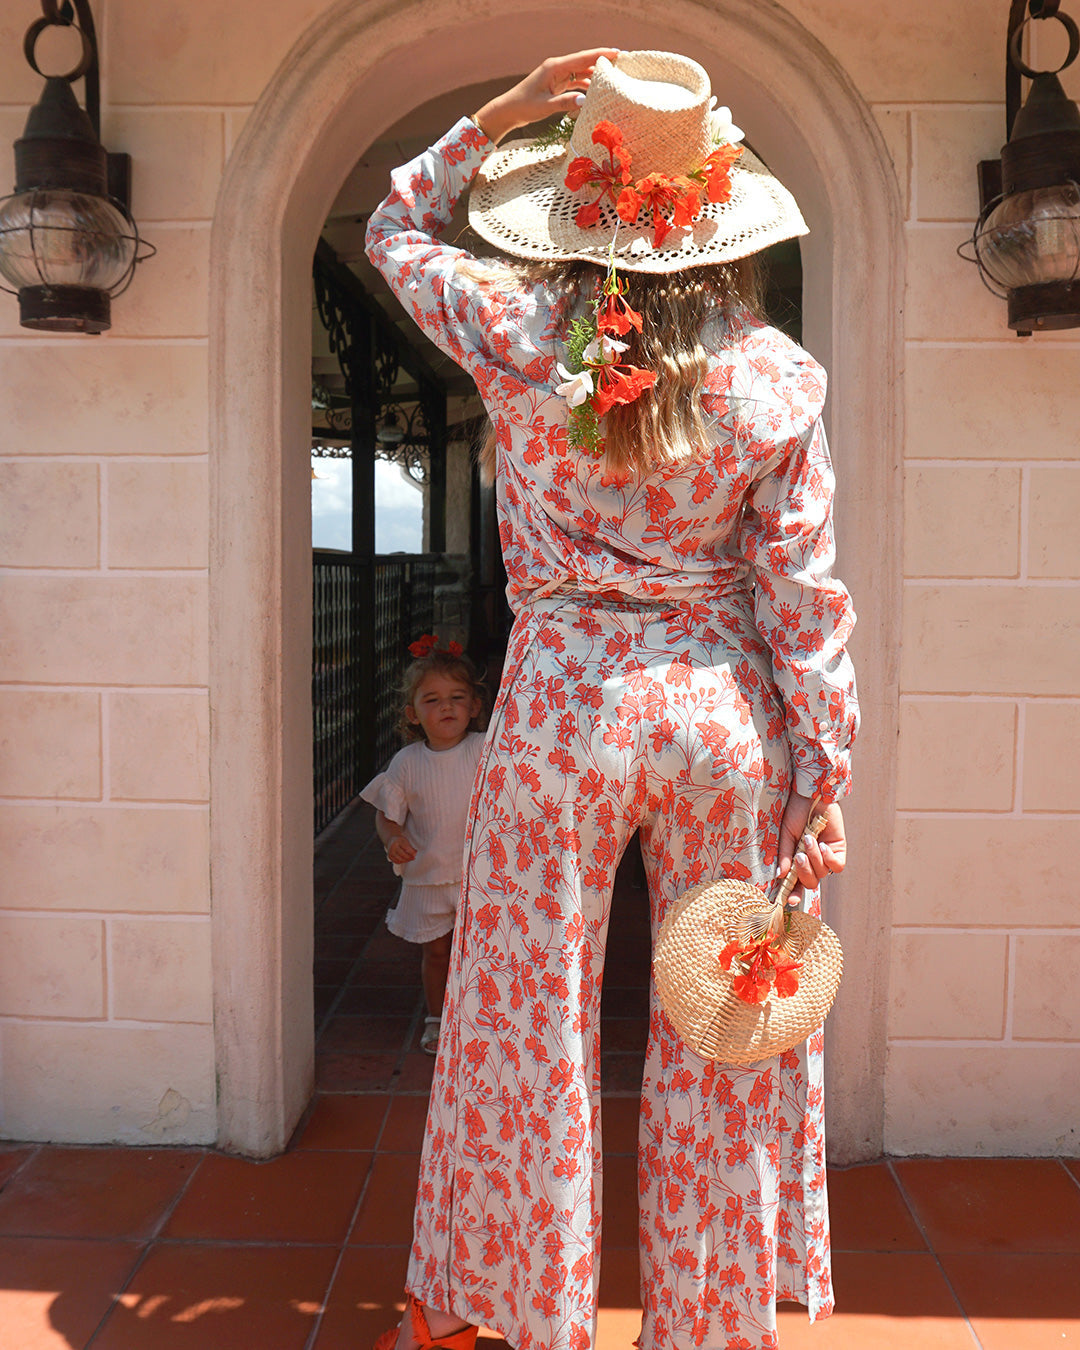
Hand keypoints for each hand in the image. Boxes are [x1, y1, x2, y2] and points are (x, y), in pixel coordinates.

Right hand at [385, 832, 416, 864]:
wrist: (391, 840)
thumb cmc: (401, 841)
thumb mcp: (406, 841)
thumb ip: (410, 847)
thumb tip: (415, 854)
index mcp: (398, 841)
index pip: (406, 848)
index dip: (412, 851)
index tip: (416, 853)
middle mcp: (393, 847)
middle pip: (402, 854)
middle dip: (409, 857)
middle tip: (414, 858)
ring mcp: (390, 852)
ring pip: (400, 859)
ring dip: (406, 860)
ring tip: (410, 859)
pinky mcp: (389, 856)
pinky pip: (397, 861)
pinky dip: (402, 862)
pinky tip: (406, 860)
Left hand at [472, 48, 619, 143]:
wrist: (508, 111)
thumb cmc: (523, 107)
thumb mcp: (544, 107)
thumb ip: (564, 103)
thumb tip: (585, 100)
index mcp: (555, 67)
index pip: (582, 58)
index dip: (601, 54)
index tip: (618, 52)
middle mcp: (557, 68)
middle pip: (584, 62)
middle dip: (602, 62)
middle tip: (622, 64)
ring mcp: (557, 76)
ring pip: (581, 73)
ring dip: (595, 76)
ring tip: (613, 78)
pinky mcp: (556, 85)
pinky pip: (575, 82)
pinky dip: (586, 86)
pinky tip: (596, 92)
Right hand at [777, 791, 845, 895]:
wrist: (810, 795)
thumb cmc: (794, 812)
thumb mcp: (785, 835)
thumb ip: (785, 855)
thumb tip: (781, 876)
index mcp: (797, 860)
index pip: (796, 883)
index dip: (793, 894)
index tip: (788, 900)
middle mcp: (812, 861)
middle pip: (811, 883)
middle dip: (804, 872)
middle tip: (798, 856)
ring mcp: (826, 857)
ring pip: (822, 874)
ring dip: (814, 859)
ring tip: (809, 840)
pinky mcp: (839, 850)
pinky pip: (837, 866)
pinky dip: (829, 859)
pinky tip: (823, 845)